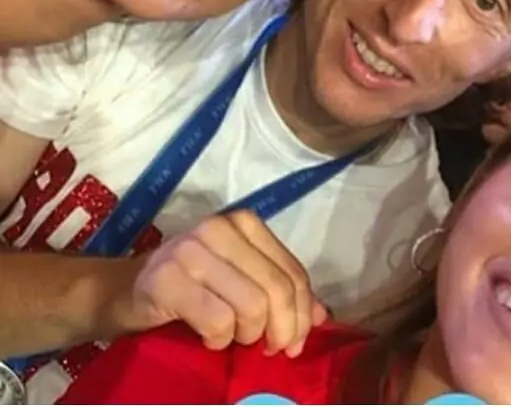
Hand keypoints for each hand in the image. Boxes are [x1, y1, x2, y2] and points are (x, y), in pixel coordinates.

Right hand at [131, 210, 324, 356]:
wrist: (123, 292)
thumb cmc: (191, 289)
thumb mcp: (240, 282)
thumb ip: (280, 291)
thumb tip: (323, 315)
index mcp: (246, 223)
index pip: (293, 272)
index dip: (303, 313)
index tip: (295, 343)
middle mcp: (221, 228)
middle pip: (276, 289)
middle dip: (281, 330)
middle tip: (269, 350)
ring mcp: (191, 249)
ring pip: (251, 305)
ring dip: (246, 335)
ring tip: (232, 338)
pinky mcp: (166, 278)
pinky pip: (217, 320)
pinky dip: (218, 340)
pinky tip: (207, 338)